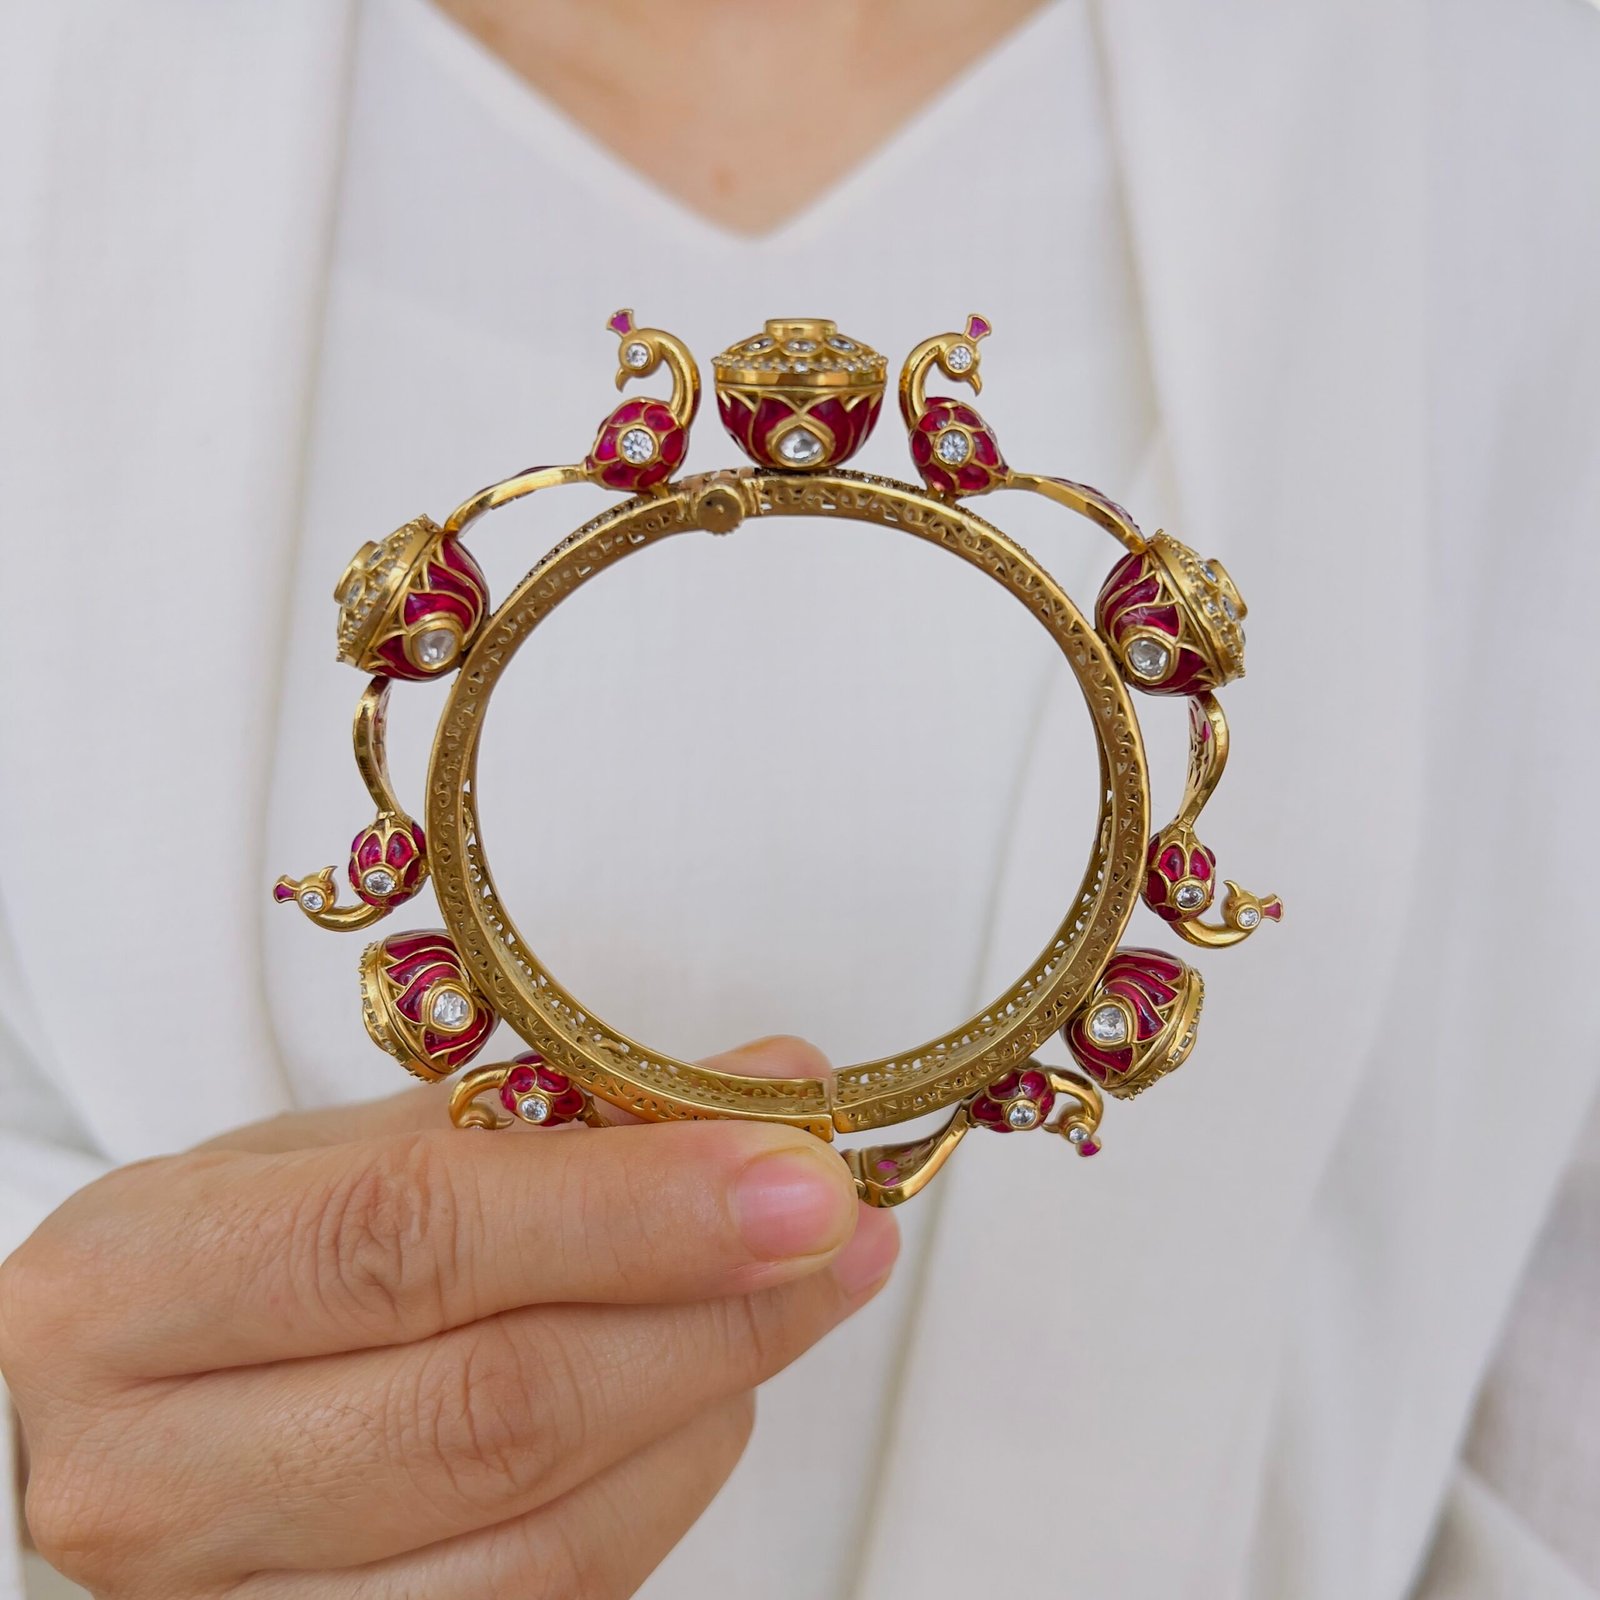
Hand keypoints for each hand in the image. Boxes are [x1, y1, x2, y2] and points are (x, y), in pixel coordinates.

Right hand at [0, 1036, 896, 1597]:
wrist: (74, 1429)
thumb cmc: (205, 1274)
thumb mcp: (316, 1160)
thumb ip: (532, 1124)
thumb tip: (756, 1084)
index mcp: (133, 1292)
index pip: (410, 1240)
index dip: (628, 1207)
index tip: (792, 1170)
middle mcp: (151, 1479)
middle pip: (494, 1408)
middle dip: (710, 1313)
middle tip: (836, 1233)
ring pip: (540, 1537)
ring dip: (709, 1403)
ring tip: (789, 1300)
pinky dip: (658, 1492)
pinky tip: (700, 1398)